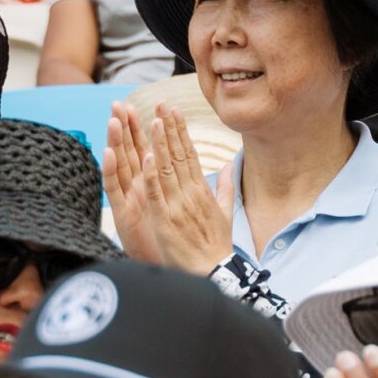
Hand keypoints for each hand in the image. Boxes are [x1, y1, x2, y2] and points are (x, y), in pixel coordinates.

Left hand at [100, 102, 231, 273]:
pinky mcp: (165, 220)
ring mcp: (177, 206)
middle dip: (170, 128)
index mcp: (202, 190)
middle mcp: (190, 194)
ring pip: (166, 169)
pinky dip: (150, 176)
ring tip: (154, 121)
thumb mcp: (226, 213)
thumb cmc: (217, 245)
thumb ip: (226, 187)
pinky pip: (155, 194)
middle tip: (162, 104)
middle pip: (178, 156)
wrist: (213, 273)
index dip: (181, 131)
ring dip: (160, 144)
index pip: (190, 154)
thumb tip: (231, 165)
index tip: (174, 110)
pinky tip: (146, 157)